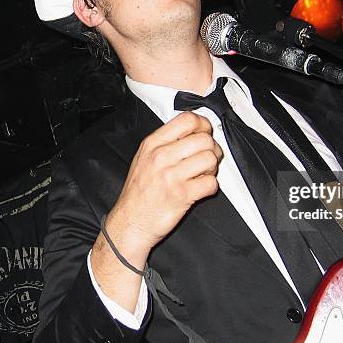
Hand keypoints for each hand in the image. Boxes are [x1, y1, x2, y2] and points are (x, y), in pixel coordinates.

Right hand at [109, 111, 222, 251]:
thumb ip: (166, 142)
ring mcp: (171, 176)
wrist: (130, 222)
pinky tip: (200, 188)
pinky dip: (210, 186)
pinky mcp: (182, 195)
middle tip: (206, 159)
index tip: (205, 133)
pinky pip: (211, 183)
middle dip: (212, 149)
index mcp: (153, 144)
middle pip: (204, 139)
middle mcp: (161, 157)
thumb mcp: (144, 158)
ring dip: (212, 168)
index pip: (187, 120)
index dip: (203, 125)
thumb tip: (194, 130)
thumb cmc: (139, 192)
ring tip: (202, 174)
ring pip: (210, 158)